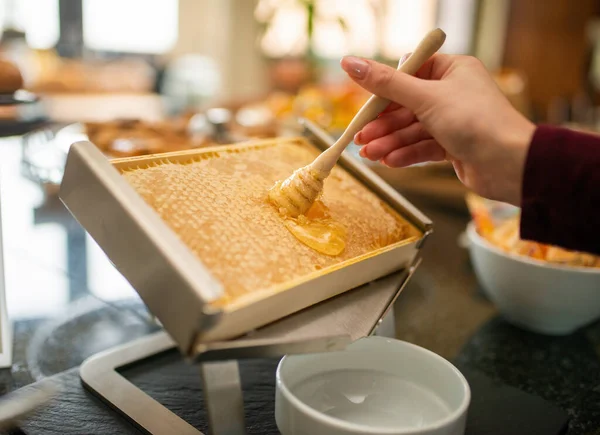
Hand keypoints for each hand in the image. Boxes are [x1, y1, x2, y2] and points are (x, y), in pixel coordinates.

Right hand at [340, 54, 535, 205]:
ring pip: (413, 129)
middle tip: (359, 138)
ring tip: (369, 155)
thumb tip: (349, 62)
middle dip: (383, 124)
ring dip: (390, 142)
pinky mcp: (455, 145)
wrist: (510, 164)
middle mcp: (453, 93)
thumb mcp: (425, 97)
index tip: (363, 108)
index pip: (407, 75)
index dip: (383, 92)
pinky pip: (424, 146)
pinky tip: (389, 162)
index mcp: (452, 70)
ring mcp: (454, 120)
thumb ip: (385, 83)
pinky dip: (406, 153)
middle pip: (406, 106)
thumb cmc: (476, 121)